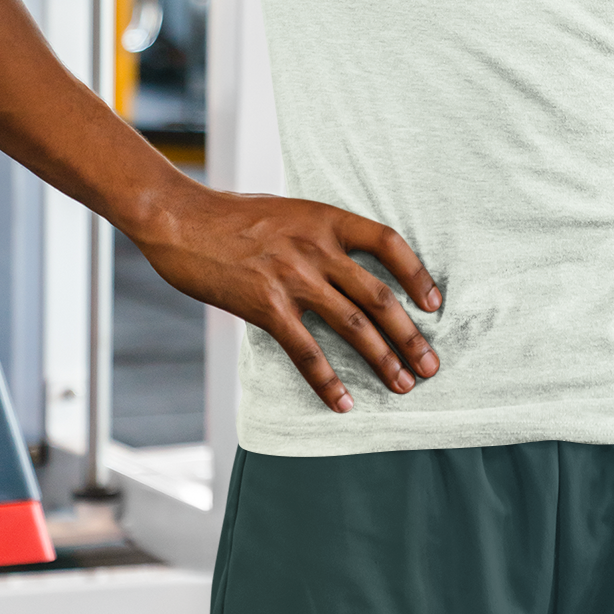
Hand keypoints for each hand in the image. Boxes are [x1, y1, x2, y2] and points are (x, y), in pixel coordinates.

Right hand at [137, 184, 440, 413]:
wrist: (179, 218)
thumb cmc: (231, 215)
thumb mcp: (288, 211)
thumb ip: (319, 235)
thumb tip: (347, 267)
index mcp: (326, 218)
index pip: (388, 243)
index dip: (417, 275)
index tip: (434, 304)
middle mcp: (316, 247)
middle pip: (378, 295)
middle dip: (410, 335)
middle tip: (431, 366)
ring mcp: (292, 277)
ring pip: (352, 324)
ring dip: (383, 359)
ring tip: (403, 385)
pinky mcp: (265, 305)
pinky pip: (305, 350)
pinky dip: (327, 381)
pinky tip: (343, 402)